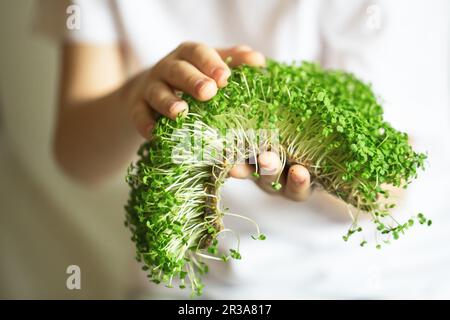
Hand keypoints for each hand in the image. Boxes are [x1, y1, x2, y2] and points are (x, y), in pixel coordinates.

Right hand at [127, 42, 264, 138]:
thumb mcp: (210, 66)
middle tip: (209, 92)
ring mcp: (150, 87)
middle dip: (192, 80)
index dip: (211, 63)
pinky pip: (138, 114)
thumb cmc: (191, 78)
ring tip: (180, 112)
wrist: (150, 91)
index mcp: (187, 55)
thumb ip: (233, 61)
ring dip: (168, 102)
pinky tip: (153, 133)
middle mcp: (166, 68)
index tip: (225, 78)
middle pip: (177, 70)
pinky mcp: (137, 107)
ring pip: (157, 92)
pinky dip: (145, 123)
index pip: (198, 53)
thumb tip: (258, 61)